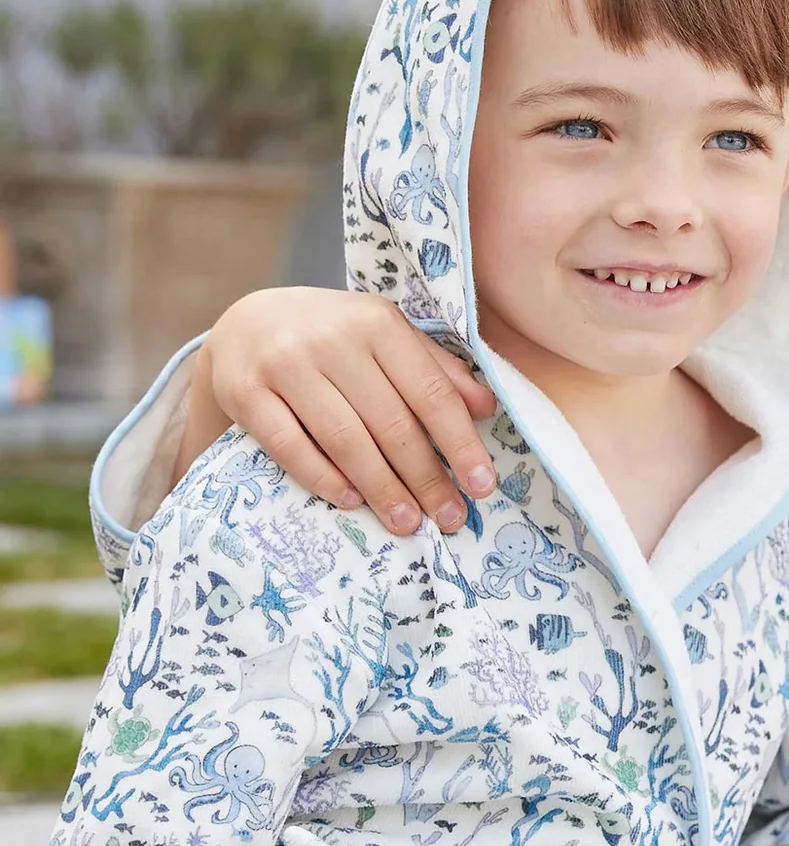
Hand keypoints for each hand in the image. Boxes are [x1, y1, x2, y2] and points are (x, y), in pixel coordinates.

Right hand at [184, 287, 500, 534]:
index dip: (460, 444)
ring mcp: (285, 364)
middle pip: (391, 424)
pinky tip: (351, 501)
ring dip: (382, 488)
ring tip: (407, 523)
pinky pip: (290, 446)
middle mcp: (332, 338)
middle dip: (426, 478)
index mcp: (378, 323)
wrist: (246, 323)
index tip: (482, 486)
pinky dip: (323, 478)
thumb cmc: (334, 337)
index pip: (431, 393)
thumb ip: (435, 370)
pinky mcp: (244, 391)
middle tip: (449, 518)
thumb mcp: (386, 338)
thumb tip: (486, 408)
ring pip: (345, 440)